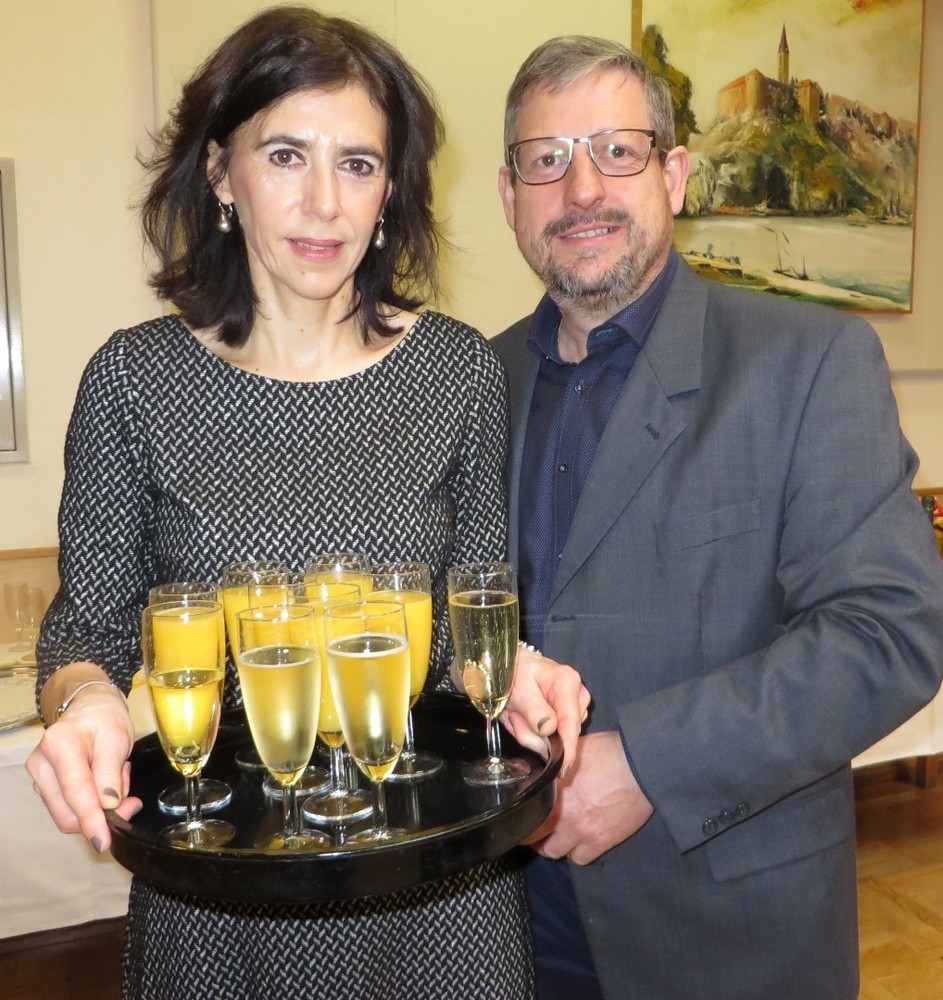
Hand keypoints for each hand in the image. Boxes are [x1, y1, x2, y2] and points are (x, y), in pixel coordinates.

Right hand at [26, 684, 140, 852]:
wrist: (89, 707)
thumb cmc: (105, 718)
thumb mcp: (117, 737)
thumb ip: (111, 772)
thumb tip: (108, 805)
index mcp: (59, 746)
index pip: (76, 791)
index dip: (90, 820)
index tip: (102, 841)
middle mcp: (41, 765)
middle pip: (68, 813)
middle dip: (102, 814)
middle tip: (131, 797)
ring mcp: (40, 778)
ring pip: (69, 815)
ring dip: (99, 808)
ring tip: (115, 778)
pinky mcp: (45, 787)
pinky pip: (70, 809)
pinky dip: (92, 804)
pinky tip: (103, 783)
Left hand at [501, 646, 590, 773]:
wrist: (513, 663)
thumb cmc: (515, 672)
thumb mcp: (518, 689)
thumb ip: (534, 710)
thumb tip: (549, 730)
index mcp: (567, 682)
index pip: (571, 722)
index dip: (568, 747)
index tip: (563, 766)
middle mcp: (577, 694)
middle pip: (562, 733)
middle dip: (534, 733)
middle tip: (513, 716)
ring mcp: (574, 706)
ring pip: (554, 737)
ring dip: (530, 731)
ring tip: (516, 712)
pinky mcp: (567, 716)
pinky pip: (550, 735)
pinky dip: (531, 730)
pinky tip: (523, 716)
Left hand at [526, 730, 653, 864]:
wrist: (642, 766)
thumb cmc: (610, 750)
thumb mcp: (573, 749)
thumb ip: (556, 762)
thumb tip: (545, 764)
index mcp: (552, 786)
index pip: (524, 807)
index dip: (521, 811)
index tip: (523, 810)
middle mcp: (561, 811)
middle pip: (532, 835)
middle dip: (532, 833)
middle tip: (535, 828)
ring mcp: (580, 829)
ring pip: (552, 851)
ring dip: (552, 844)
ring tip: (555, 837)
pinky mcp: (600, 841)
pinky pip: (579, 858)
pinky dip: (577, 852)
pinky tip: (579, 842)